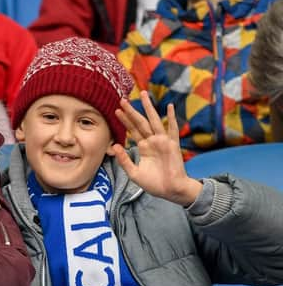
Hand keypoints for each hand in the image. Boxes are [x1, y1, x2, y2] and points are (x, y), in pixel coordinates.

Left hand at [112, 91, 201, 205]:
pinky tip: (169, 106)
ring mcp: (163, 141)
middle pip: (140, 122)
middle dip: (132, 111)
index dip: (125, 120)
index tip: (116, 110)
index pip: (132, 130)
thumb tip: (114, 145)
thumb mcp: (134, 173)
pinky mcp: (173, 144)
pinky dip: (171, 117)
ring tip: (143, 94)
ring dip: (149, 107)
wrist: (171, 191)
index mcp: (143, 147)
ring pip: (154, 121)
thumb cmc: (154, 183)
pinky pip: (172, 129)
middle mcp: (152, 141)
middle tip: (123, 99)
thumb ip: (124, 160)